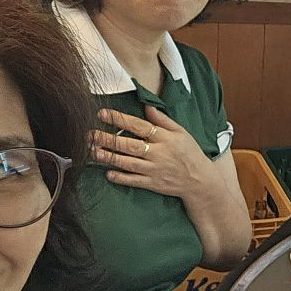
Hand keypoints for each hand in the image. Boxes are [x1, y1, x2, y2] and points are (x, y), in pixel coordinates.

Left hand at [91, 106, 212, 200]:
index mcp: (165, 138)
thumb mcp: (181, 132)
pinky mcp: (153, 184)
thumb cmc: (190, 153)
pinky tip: (107, 173)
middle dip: (108, 139)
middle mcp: (159, 153)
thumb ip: (163, 120)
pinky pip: (133, 181)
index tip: (102, 113)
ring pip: (128, 163)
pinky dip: (120, 178)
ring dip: (109, 157)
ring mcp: (155, 170)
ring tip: (92, 151)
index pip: (139, 126)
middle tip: (90, 134)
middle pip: (129, 145)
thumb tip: (147, 106)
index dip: (120, 119)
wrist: (200, 181)